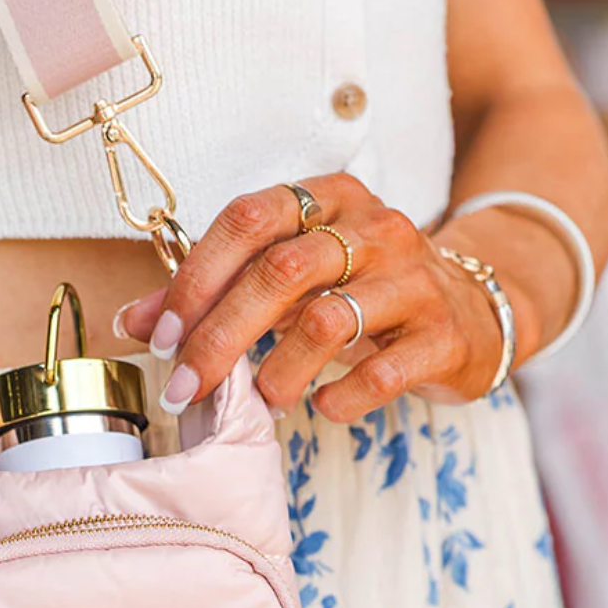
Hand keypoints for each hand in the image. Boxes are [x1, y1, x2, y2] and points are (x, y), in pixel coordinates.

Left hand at [118, 174, 516, 421]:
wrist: (475, 310)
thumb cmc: (363, 293)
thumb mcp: (292, 280)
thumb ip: (213, 293)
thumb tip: (131, 320)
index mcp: (328, 200)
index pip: (248, 219)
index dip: (195, 278)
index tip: (159, 335)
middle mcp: (374, 229)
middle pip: (281, 272)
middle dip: (220, 336)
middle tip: (186, 387)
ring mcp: (415, 280)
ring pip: (331, 320)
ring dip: (279, 372)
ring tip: (262, 403)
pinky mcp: (445, 336)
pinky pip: (383, 372)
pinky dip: (341, 398)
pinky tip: (324, 407)